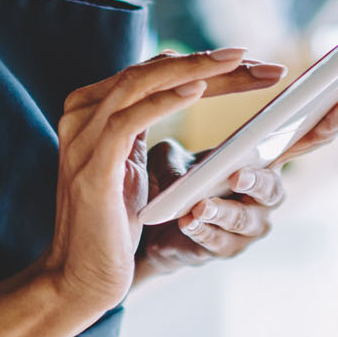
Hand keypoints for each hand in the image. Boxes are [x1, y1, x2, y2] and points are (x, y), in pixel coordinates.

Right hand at [30, 48, 287, 317]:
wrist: (79, 276)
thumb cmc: (111, 224)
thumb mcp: (129, 163)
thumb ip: (142, 122)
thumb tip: (187, 86)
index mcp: (91, 108)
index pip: (151, 71)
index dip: (202, 63)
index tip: (249, 62)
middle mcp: (82, 113)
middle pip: (151, 71)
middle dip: (209, 62)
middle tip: (259, 60)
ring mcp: (83, 136)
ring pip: (143, 84)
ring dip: (196, 70)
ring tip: (240, 62)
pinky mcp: (92, 165)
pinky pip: (132, 119)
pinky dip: (166, 101)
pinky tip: (199, 89)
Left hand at [135, 96, 337, 280]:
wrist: (155, 226)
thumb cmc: (174, 181)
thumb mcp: (172, 157)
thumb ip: (179, 153)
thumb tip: (182, 159)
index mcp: (262, 161)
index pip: (300, 141)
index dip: (325, 125)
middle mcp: (264, 196)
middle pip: (274, 188)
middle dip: (258, 181)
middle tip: (237, 175)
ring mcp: (249, 226)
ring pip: (244, 220)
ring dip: (222, 211)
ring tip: (199, 206)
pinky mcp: (227, 250)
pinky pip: (218, 241)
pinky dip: (202, 231)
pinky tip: (188, 222)